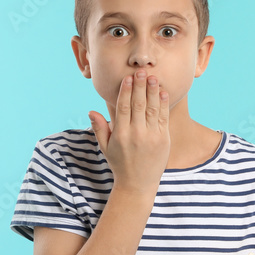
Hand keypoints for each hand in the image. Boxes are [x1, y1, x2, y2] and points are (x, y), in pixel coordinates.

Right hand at [89, 70, 169, 193]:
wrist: (138, 184)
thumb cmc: (120, 163)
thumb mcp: (105, 147)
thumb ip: (99, 128)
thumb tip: (91, 111)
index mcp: (121, 135)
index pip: (123, 108)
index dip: (126, 91)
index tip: (128, 78)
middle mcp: (136, 134)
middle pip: (138, 105)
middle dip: (140, 86)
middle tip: (142, 71)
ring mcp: (151, 137)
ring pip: (152, 109)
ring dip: (153, 92)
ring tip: (153, 77)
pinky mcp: (163, 140)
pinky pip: (163, 118)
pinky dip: (163, 104)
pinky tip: (162, 92)